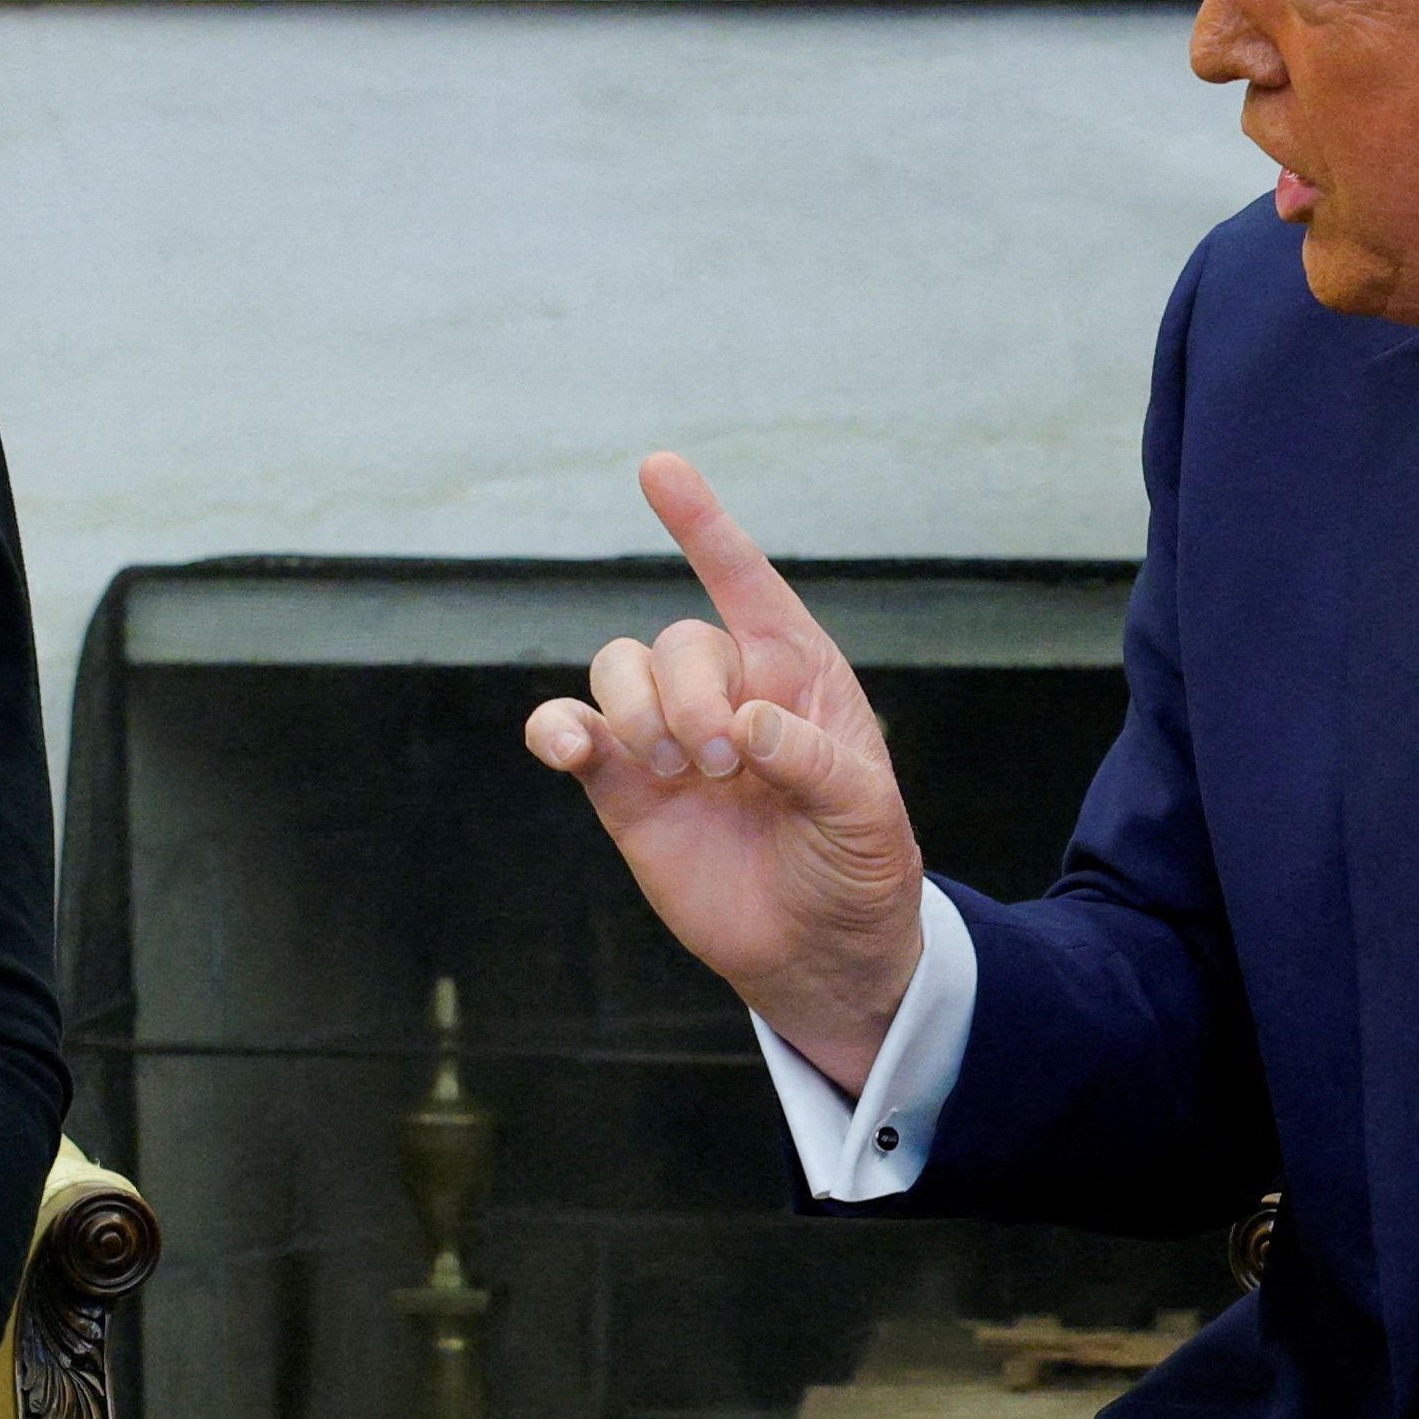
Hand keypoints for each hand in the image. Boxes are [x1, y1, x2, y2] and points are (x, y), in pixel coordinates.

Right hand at [523, 453, 928, 1088]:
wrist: (818, 952)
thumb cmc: (858, 867)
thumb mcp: (865, 813)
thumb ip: (813, 759)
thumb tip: (746, 725)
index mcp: (797, 675)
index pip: (746, 582)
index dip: (702, 525)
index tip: (657, 467)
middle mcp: (728, 691)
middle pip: (676, 641)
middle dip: (689, 695)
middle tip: (723, 765)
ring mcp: (669, 737)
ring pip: (618, 669)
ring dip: (636, 710)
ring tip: (674, 772)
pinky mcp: (622, 787)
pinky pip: (569, 730)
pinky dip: (553, 728)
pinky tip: (566, 750)